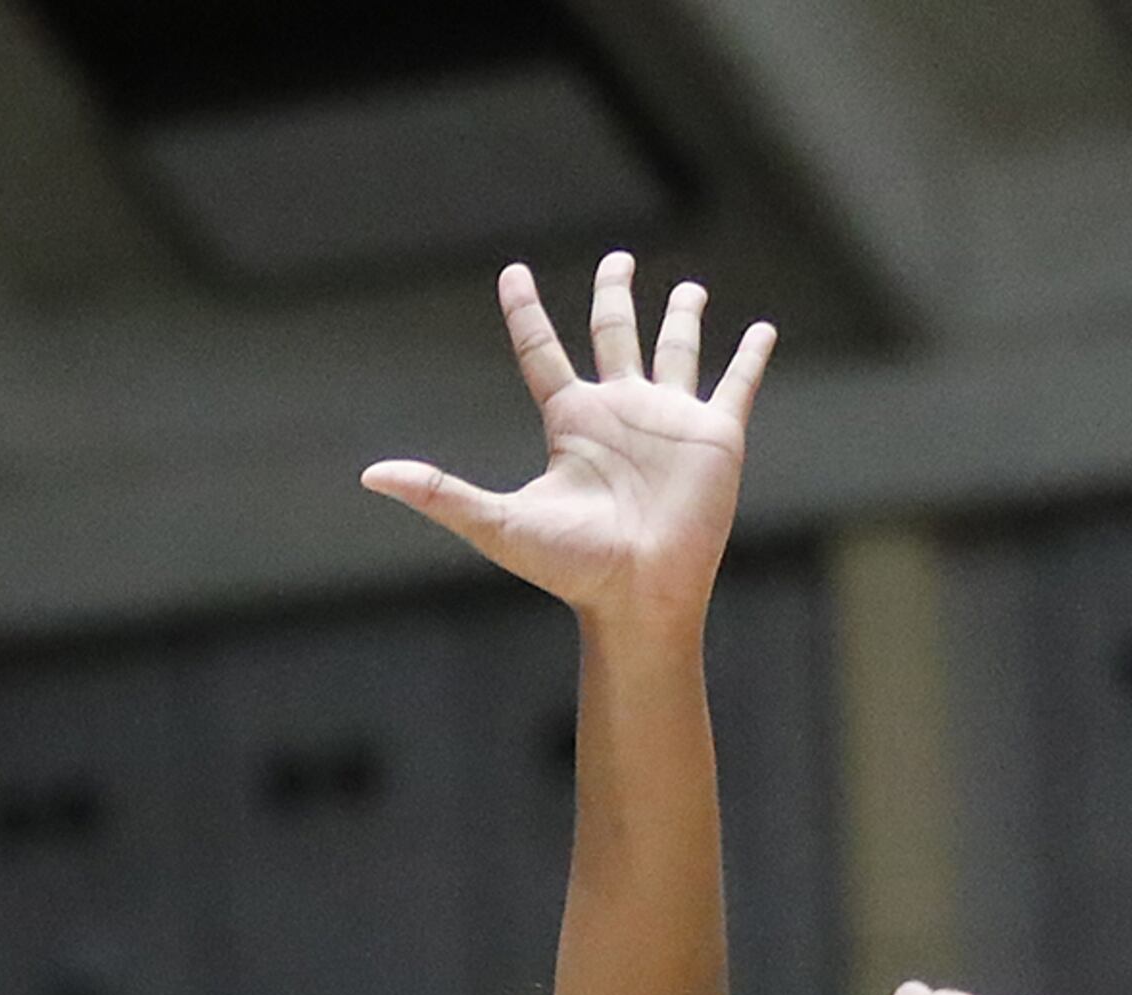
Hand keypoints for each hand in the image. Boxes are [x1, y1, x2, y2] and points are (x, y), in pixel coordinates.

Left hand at [363, 255, 772, 628]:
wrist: (639, 595)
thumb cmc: (573, 568)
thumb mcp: (498, 523)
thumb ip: (439, 493)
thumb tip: (370, 476)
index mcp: (571, 423)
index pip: (542, 352)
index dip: (525, 312)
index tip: (512, 273)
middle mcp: (620, 412)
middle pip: (614, 334)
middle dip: (615, 295)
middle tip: (617, 260)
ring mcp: (669, 422)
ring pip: (675, 351)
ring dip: (682, 317)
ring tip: (689, 286)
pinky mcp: (716, 437)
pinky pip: (736, 384)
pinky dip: (750, 356)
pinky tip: (761, 331)